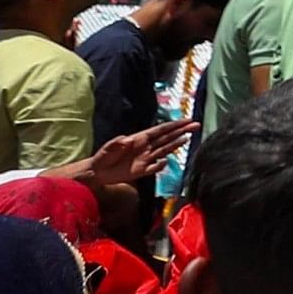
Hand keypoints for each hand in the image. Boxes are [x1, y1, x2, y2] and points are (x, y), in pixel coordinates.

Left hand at [70, 122, 196, 190]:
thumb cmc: (102, 158)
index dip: (174, 125)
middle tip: (196, 125)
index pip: (160, 130)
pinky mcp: (142, 170)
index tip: (187, 120)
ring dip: (176, 144)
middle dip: (182, 131)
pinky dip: (161, 165)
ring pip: (165, 150)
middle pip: (167, 138)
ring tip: (188, 138)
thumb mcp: (107, 149)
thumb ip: (116, 144)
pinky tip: (166, 161)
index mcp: (139, 139)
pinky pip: (155, 167)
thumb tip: (126, 140)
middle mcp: (145, 147)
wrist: (97, 173)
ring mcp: (145, 158)